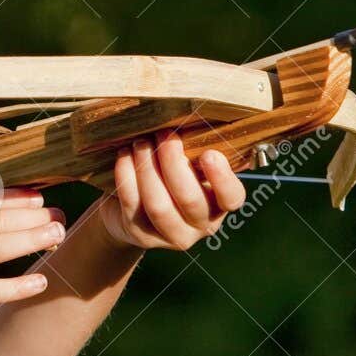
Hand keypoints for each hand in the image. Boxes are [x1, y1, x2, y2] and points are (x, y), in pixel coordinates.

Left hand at [97, 132, 247, 250]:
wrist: (133, 209)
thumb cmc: (169, 176)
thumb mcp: (188, 165)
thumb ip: (195, 151)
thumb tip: (190, 120)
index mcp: (220, 204)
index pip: (232, 197)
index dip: (221, 178)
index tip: (209, 153)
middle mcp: (200, 225)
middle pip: (189, 198)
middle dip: (173, 162)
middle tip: (164, 135)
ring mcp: (170, 235)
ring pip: (159, 205)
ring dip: (147, 168)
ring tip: (141, 143)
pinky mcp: (141, 235)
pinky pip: (133, 204)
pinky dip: (127, 176)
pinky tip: (124, 156)